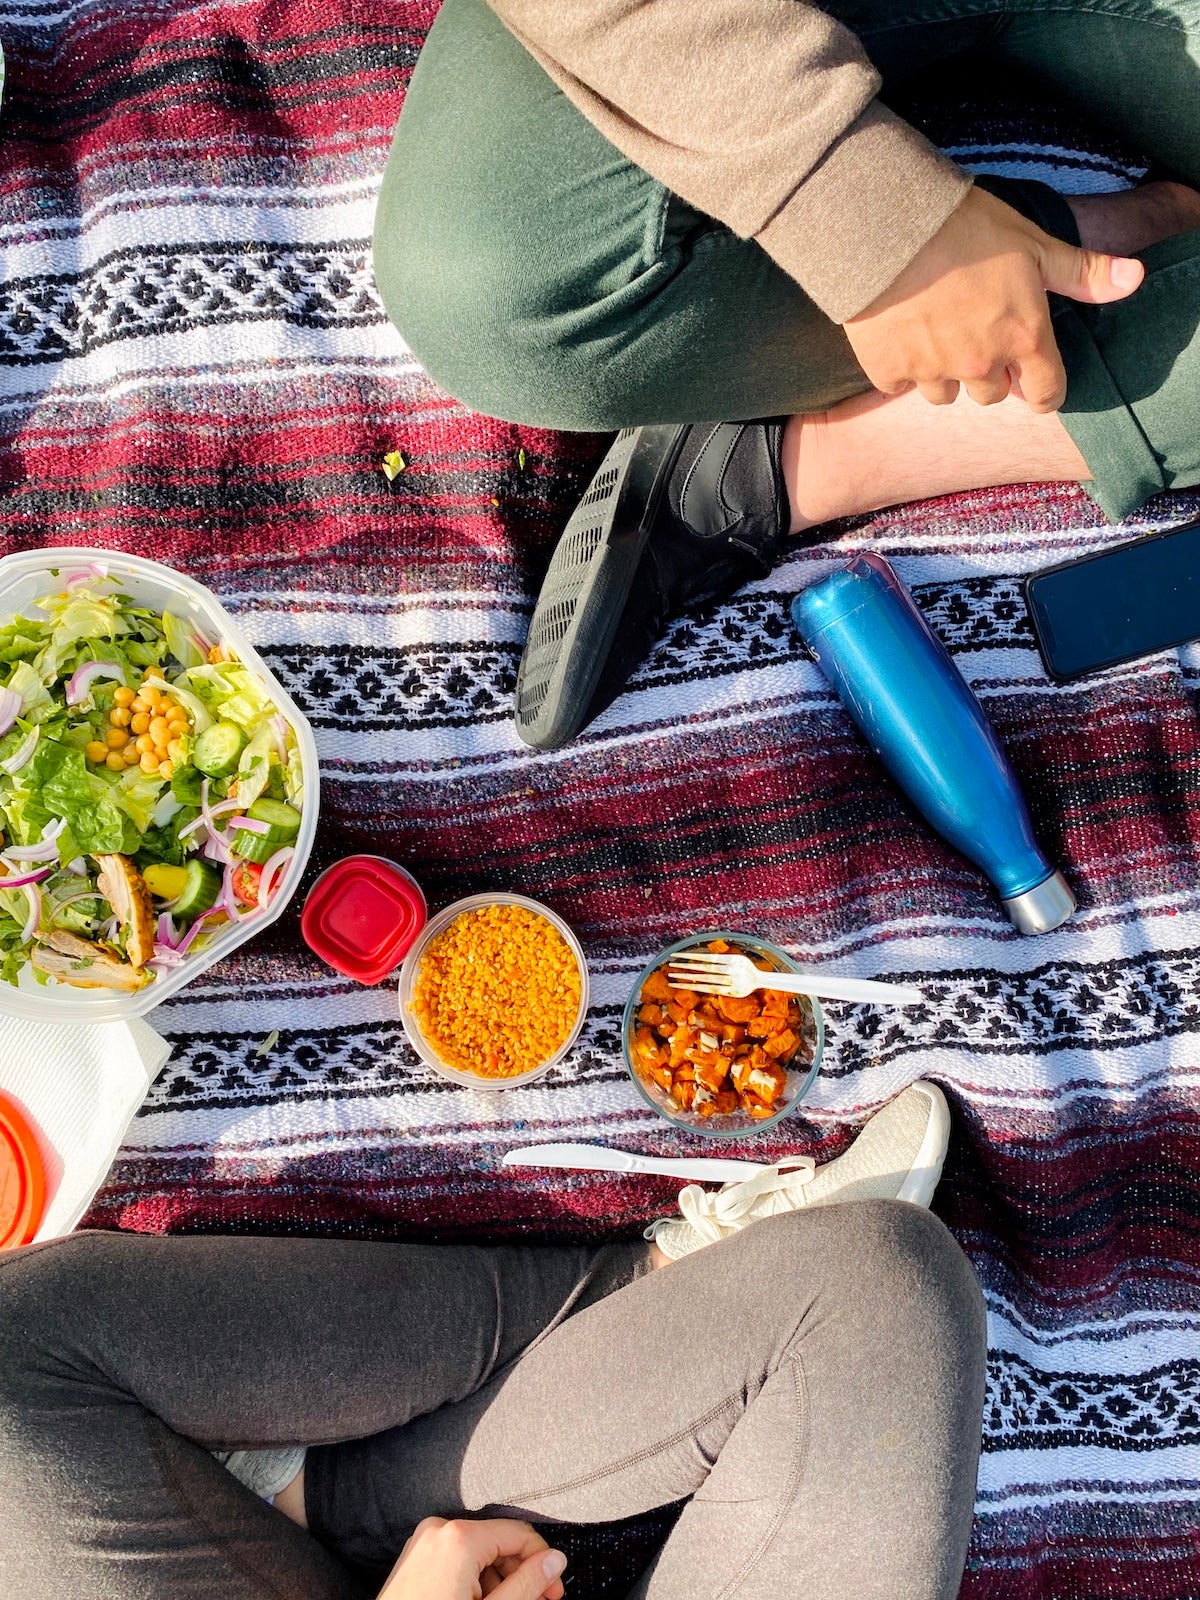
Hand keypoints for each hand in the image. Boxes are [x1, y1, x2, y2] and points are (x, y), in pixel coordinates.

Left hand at [378, 1516, 567, 1599]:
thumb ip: (526, 1586)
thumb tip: (555, 1561)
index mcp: (459, 1537)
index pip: (519, 1534)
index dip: (542, 1562)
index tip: (554, 1590)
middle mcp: (439, 1529)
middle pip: (498, 1542)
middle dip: (521, 1573)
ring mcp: (423, 1541)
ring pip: (478, 1551)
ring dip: (499, 1579)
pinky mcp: (415, 1556)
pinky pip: (456, 1558)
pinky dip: (474, 1578)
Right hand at [842, 186, 1143, 411]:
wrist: (887, 226)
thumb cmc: (967, 228)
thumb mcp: (1034, 243)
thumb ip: (1082, 271)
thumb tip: (1135, 278)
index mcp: (1023, 338)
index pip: (1046, 394)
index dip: (1044, 391)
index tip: (1035, 383)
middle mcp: (980, 365)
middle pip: (993, 394)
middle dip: (989, 371)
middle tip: (976, 332)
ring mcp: (932, 372)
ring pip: (946, 394)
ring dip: (945, 372)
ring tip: (935, 331)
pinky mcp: (889, 371)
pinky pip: (900, 384)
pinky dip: (901, 365)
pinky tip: (900, 331)